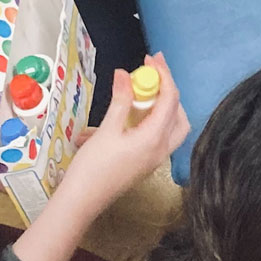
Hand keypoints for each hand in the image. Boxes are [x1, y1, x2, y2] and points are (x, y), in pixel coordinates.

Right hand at [56, 53, 189, 212]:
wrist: (82, 202)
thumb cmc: (92, 167)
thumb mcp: (107, 130)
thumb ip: (121, 100)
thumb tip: (124, 73)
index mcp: (155, 138)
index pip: (170, 99)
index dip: (163, 75)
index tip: (151, 58)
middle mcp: (162, 149)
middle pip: (179, 115)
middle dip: (169, 91)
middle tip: (151, 75)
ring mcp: (156, 159)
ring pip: (172, 128)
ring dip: (162, 108)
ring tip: (142, 93)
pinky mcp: (146, 164)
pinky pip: (159, 138)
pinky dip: (151, 122)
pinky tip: (130, 116)